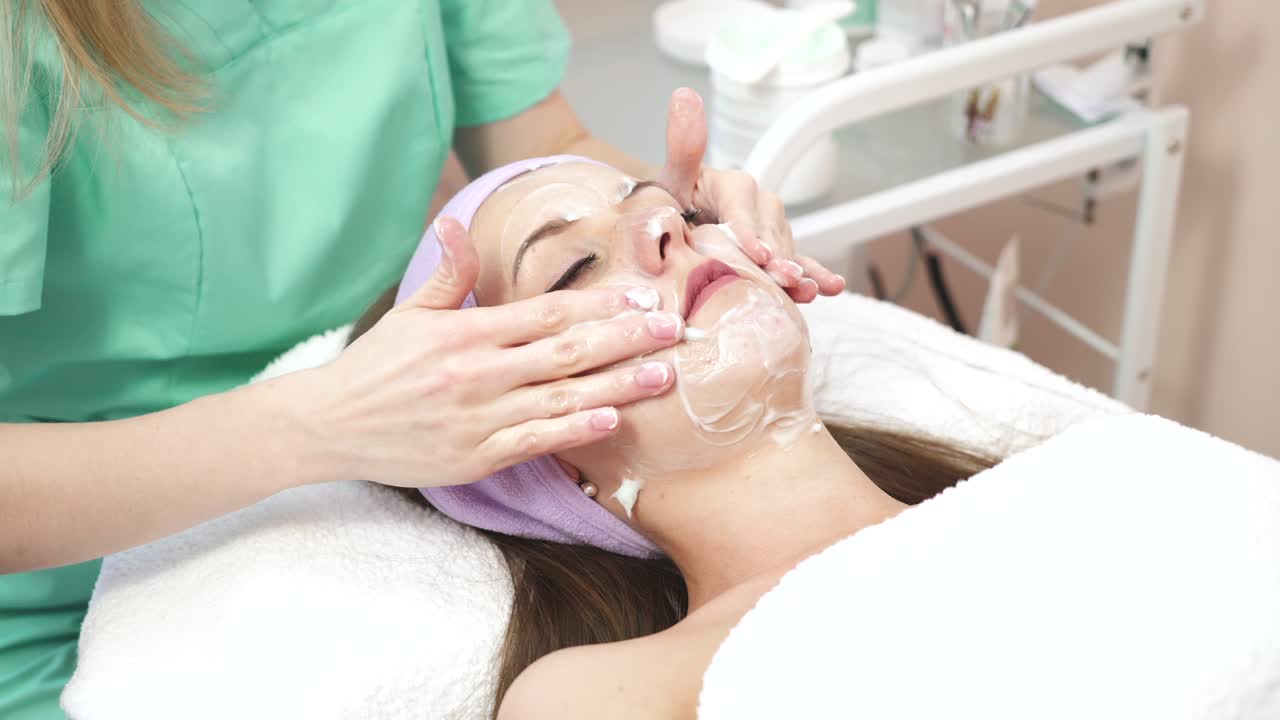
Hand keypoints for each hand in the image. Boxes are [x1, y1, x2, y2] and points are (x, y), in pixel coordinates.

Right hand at [297, 218, 682, 487]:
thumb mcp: (410, 313)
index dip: (599, 304)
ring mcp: (479, 418)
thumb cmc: (375, 366)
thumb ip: (448, 273)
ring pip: (562, 398)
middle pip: (567, 352)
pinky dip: (574, 431)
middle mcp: (478, 373)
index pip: (547, 313)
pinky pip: (536, 441)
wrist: (330, 425)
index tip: (641, 295)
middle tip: (673, 330)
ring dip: (618, 386)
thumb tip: (457, 223)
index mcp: (467, 332)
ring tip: (662, 376)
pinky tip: (612, 420)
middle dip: (626, 339)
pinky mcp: (475, 457)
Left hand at [657, 88, 845, 303]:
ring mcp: (771, 229)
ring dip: (797, 269)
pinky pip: (801, 262)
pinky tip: (831, 286)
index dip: (749, 230)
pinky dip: (817, 274)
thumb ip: (683, 147)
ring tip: (802, 289)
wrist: (671, 234)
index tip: (755, 252)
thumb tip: (684, 94)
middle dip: (774, 256)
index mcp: (731, 185)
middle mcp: (756, 204)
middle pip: (769, 231)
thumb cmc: (669, 207)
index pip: (742, 206)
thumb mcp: (671, 180)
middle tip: (778, 278)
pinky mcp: (778, 252)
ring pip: (786, 248)